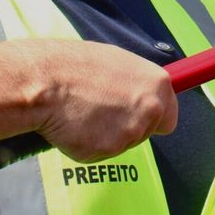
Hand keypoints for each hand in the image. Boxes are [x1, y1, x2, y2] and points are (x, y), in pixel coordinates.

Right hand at [8, 39, 177, 161]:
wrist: (44, 82)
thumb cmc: (75, 65)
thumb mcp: (116, 62)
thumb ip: (137, 83)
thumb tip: (142, 93)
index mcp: (157, 84)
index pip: (170, 115)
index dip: (155, 117)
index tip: (142, 116)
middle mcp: (150, 109)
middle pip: (146, 131)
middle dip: (128, 126)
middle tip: (101, 111)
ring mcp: (130, 132)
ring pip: (122, 143)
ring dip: (105, 134)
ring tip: (81, 112)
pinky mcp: (107, 150)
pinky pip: (99, 152)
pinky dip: (87, 144)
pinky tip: (73, 125)